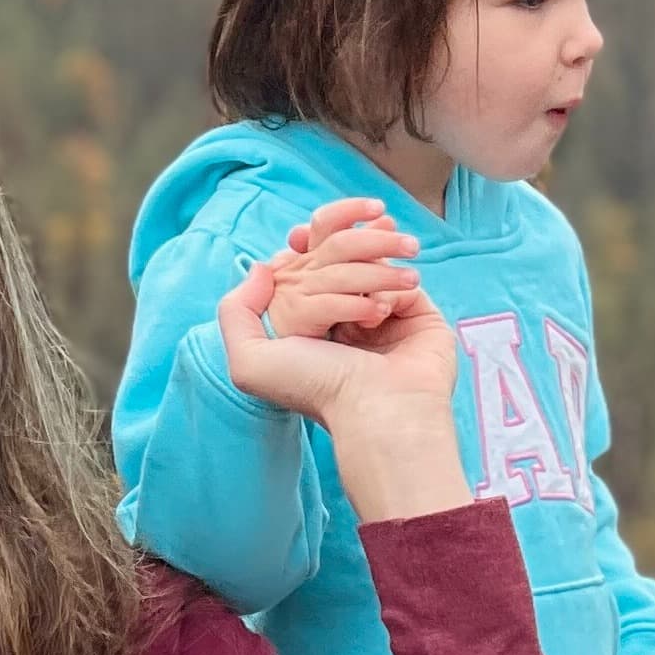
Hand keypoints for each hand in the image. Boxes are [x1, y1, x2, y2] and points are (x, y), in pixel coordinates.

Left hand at [217, 255, 467, 521]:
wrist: (375, 413)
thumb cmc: (314, 389)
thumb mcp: (250, 362)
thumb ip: (236, 311)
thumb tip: (262, 268)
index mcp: (309, 320)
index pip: (304, 264)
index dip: (301, 246)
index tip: (297, 240)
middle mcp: (345, 314)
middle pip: (337, 254)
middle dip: (333, 250)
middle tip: (332, 273)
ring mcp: (384, 313)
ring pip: (371, 259)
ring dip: (364, 265)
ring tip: (363, 305)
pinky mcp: (419, 314)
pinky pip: (401, 279)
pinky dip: (386, 286)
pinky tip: (379, 312)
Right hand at [263, 197, 421, 341]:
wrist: (279, 352)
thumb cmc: (313, 312)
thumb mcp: (333, 276)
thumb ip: (359, 249)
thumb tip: (387, 220)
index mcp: (309, 255)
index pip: (326, 221)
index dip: (351, 210)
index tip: (381, 207)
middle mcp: (301, 268)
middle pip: (340, 244)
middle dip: (380, 241)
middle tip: (413, 246)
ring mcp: (296, 291)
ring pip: (342, 275)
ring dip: (381, 275)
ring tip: (413, 280)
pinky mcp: (297, 318)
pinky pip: (330, 306)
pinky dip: (358, 307)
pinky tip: (383, 312)